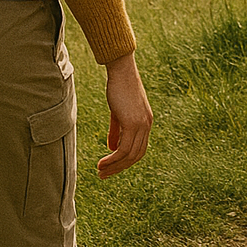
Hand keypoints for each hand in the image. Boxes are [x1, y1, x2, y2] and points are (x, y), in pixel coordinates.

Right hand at [98, 54, 151, 178]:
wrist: (121, 71)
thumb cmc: (119, 88)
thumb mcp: (119, 112)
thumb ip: (117, 130)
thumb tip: (113, 148)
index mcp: (146, 123)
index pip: (139, 150)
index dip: (126, 162)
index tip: (112, 168)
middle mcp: (147, 125)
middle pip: (136, 156)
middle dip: (120, 168)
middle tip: (104, 176)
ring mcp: (141, 124)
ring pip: (130, 155)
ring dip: (114, 166)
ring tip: (100, 172)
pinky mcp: (132, 122)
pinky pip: (123, 148)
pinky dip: (113, 159)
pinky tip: (102, 162)